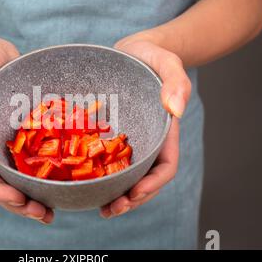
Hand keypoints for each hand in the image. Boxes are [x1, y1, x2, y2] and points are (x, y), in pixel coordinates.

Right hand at [0, 41, 53, 223]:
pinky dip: (50, 175)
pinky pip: (40, 158)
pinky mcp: (32, 136)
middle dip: (21, 204)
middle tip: (43, 214)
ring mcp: (14, 145)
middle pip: (5, 185)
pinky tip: (65, 184)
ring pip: (23, 178)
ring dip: (36, 198)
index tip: (18, 199)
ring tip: (52, 212)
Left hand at [100, 39, 190, 217]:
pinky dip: (98, 178)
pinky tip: (85, 186)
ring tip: (100, 208)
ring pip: (124, 176)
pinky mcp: (107, 137)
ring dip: (115, 196)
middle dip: (131, 199)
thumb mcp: (166, 62)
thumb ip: (176, 82)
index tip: (134, 193)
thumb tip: (176, 109)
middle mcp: (145, 142)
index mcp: (163, 132)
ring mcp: (126, 142)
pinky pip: (104, 161)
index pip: (165, 167)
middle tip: (111, 209)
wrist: (129, 52)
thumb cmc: (150, 57)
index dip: (152, 184)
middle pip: (144, 179)